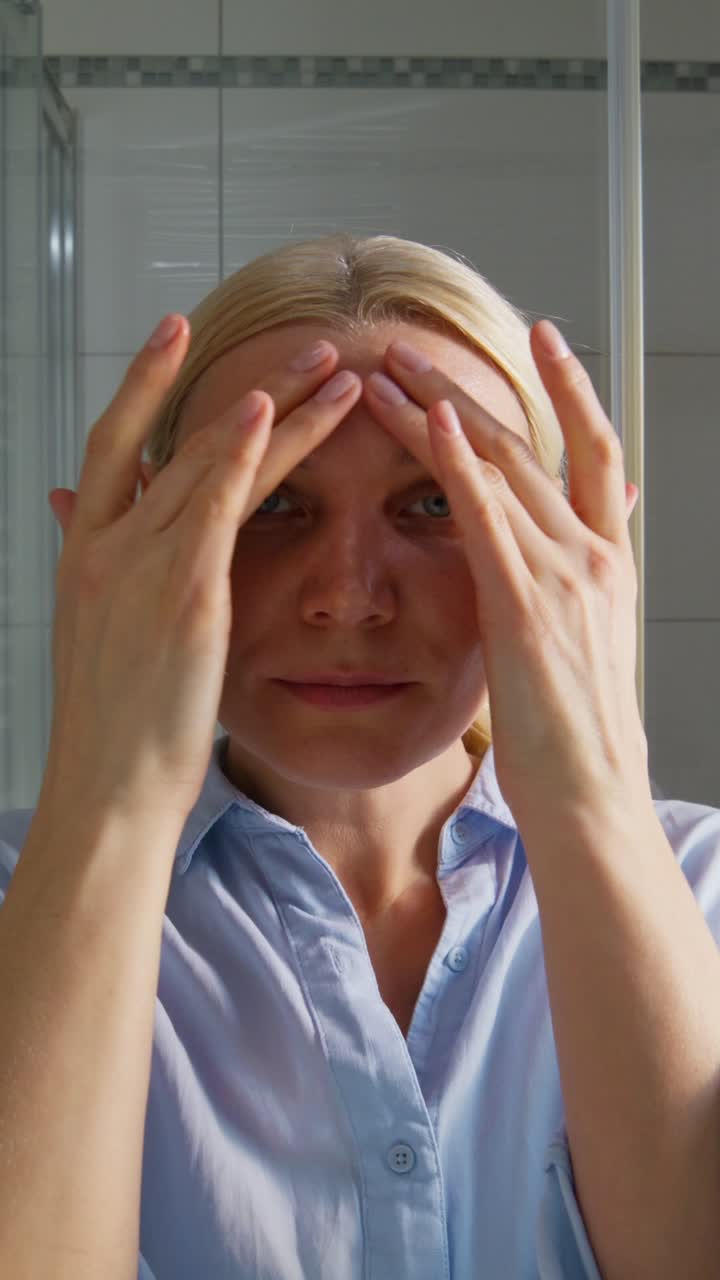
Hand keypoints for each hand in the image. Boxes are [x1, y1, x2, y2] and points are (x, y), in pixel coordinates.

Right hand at [44, 320, 362, 827]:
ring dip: (273, 404)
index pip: (113, 446)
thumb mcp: (95, 633)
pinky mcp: (181, 593)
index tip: (174, 335)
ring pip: (206, 459)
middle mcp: (106, 546)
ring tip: (328, 363)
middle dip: (222, 377)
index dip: (143, 384)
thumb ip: (95, 561)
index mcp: (87, 556)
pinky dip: (240, 450)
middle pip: (166, 436)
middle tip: (278, 335)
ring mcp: (140, 565)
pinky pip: (214, 503)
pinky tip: (272, 408)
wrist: (108, 791)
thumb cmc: (114, 728)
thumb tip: (71, 507)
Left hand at [362, 321, 650, 827]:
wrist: (592, 794)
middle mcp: (595, 555)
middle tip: (416, 344)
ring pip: (501, 467)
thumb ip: (575, 582)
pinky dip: (458, 463)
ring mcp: (565, 577)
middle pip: (532, 445)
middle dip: (470, 387)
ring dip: (440, 409)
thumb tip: (569, 546)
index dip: (572, 389)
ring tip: (390, 366)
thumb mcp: (589, 643)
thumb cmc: (576, 733)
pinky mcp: (525, 608)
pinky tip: (427, 422)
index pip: (599, 450)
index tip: (544, 338)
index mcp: (612, 561)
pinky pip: (488, 518)